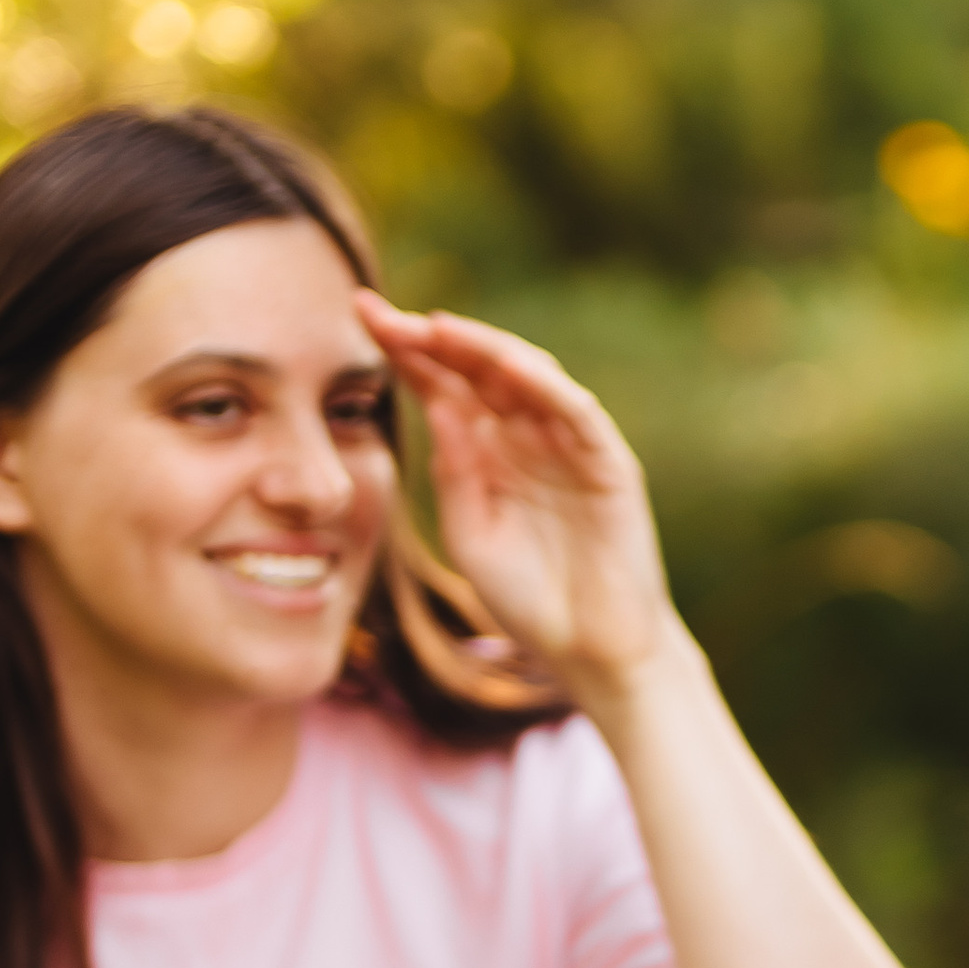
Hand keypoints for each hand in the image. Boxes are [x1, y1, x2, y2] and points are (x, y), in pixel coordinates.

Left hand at [357, 292, 676, 699]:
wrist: (591, 653)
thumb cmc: (530, 601)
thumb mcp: (470, 533)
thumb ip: (453, 472)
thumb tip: (435, 403)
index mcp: (488, 452)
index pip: (443, 385)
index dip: (404, 351)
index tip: (358, 316)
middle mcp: (528, 437)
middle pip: (479, 369)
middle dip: (432, 337)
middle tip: (381, 314)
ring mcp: (570, 446)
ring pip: (528, 377)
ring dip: (484, 348)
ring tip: (436, 328)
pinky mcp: (609, 465)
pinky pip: (576, 413)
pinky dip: (544, 385)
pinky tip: (506, 365)